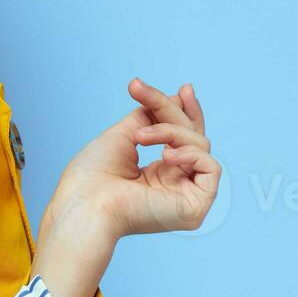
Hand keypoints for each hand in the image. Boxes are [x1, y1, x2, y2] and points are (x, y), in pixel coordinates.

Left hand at [50, 79, 222, 238]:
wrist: (85, 201)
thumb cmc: (92, 176)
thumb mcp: (124, 136)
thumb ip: (150, 118)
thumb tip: (174, 99)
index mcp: (157, 175)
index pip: (184, 140)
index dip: (187, 112)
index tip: (184, 89)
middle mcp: (175, 186)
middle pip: (192, 135)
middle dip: (169, 109)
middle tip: (140, 91)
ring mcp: (185, 196)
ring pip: (200, 145)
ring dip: (170, 131)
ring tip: (140, 137)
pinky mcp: (195, 207)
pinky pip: (212, 168)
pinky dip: (191, 154)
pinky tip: (167, 156)